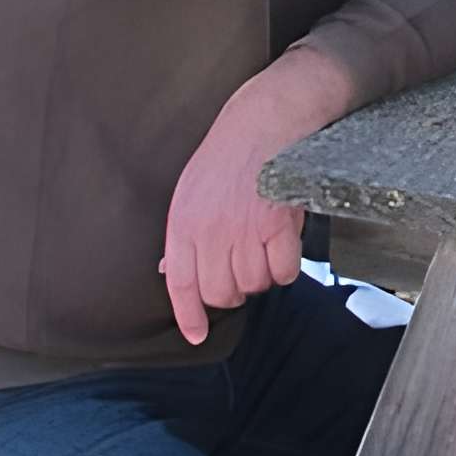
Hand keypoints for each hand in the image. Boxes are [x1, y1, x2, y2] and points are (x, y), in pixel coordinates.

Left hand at [158, 47, 352, 345]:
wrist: (266, 121)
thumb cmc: (229, 154)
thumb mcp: (190, 191)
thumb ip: (183, 234)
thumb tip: (168, 269)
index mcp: (183, 224)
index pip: (180, 284)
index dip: (188, 316)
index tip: (196, 335)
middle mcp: (210, 232)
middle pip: (222, 293)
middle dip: (235, 291)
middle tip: (244, 270)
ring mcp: (244, 230)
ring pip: (255, 285)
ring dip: (263, 276)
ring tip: (265, 249)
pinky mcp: (277, 226)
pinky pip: (284, 272)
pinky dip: (287, 267)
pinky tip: (285, 247)